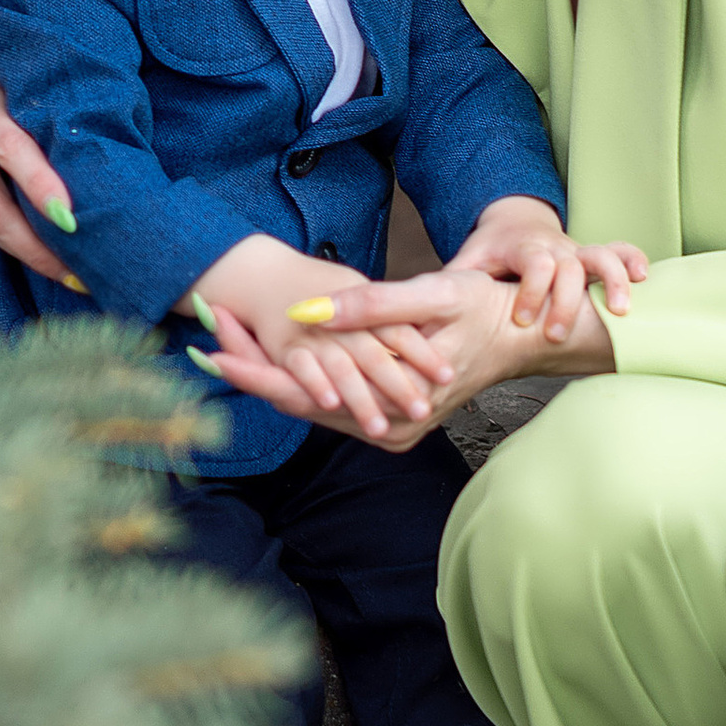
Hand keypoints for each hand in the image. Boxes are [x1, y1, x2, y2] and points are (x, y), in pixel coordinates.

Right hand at [0, 31, 76, 285]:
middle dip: (34, 248)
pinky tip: (27, 241)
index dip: (40, 186)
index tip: (72, 220)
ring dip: (21, 249)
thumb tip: (98, 179)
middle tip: (78, 275)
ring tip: (63, 269)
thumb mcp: (28, 81)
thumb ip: (47, 121)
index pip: (11, 148)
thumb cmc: (12, 71)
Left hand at [187, 234, 458, 448]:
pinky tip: (263, 348)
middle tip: (205, 327)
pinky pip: (324, 399)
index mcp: (386, 405)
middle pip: (293, 400)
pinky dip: (292, 373)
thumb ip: (369, 306)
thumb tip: (306, 312)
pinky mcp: (382, 419)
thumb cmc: (483, 311)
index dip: (252, 366)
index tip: (210, 344)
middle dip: (247, 364)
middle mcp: (380, 429)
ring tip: (220, 332)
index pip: (298, 392)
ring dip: (265, 369)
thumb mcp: (432, 296)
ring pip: (304, 401)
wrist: (521, 339)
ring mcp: (381, 427)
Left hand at [455, 197, 648, 349]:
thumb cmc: (492, 252)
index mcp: (522, 249)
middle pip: (569, 266)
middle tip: (557, 333)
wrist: (515, 222)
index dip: (532, 290)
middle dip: (567, 300)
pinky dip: (633, 261)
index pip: (533, 264)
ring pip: (600, 255)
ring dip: (612, 281)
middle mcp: (554, 248)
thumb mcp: (469, 264)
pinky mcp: (592, 257)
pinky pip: (619, 251)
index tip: (523, 319)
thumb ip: (452, 285)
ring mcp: (576, 251)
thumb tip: (421, 312)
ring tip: (622, 311)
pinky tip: (643, 280)